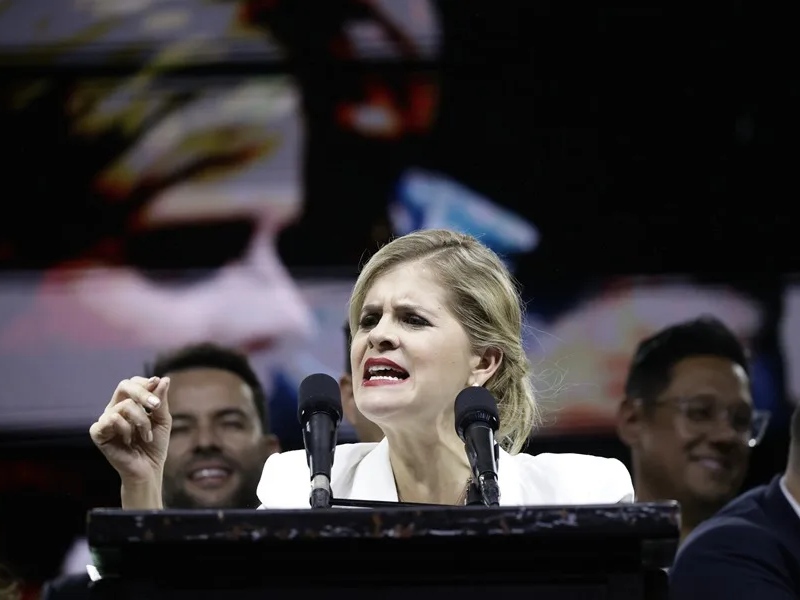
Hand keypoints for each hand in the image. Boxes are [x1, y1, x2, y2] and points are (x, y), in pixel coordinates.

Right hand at [89, 376, 170, 493]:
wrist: (148, 469)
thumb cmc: (155, 445)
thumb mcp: (162, 420)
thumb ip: (160, 400)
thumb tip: (163, 379)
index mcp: (130, 403)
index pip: (134, 383)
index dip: (146, 383)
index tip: (157, 384)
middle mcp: (116, 408)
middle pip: (124, 385)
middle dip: (143, 393)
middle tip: (156, 406)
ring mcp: (106, 419)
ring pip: (124, 405)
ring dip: (142, 421)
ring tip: (146, 436)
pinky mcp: (98, 432)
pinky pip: (112, 419)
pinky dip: (126, 429)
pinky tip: (129, 441)